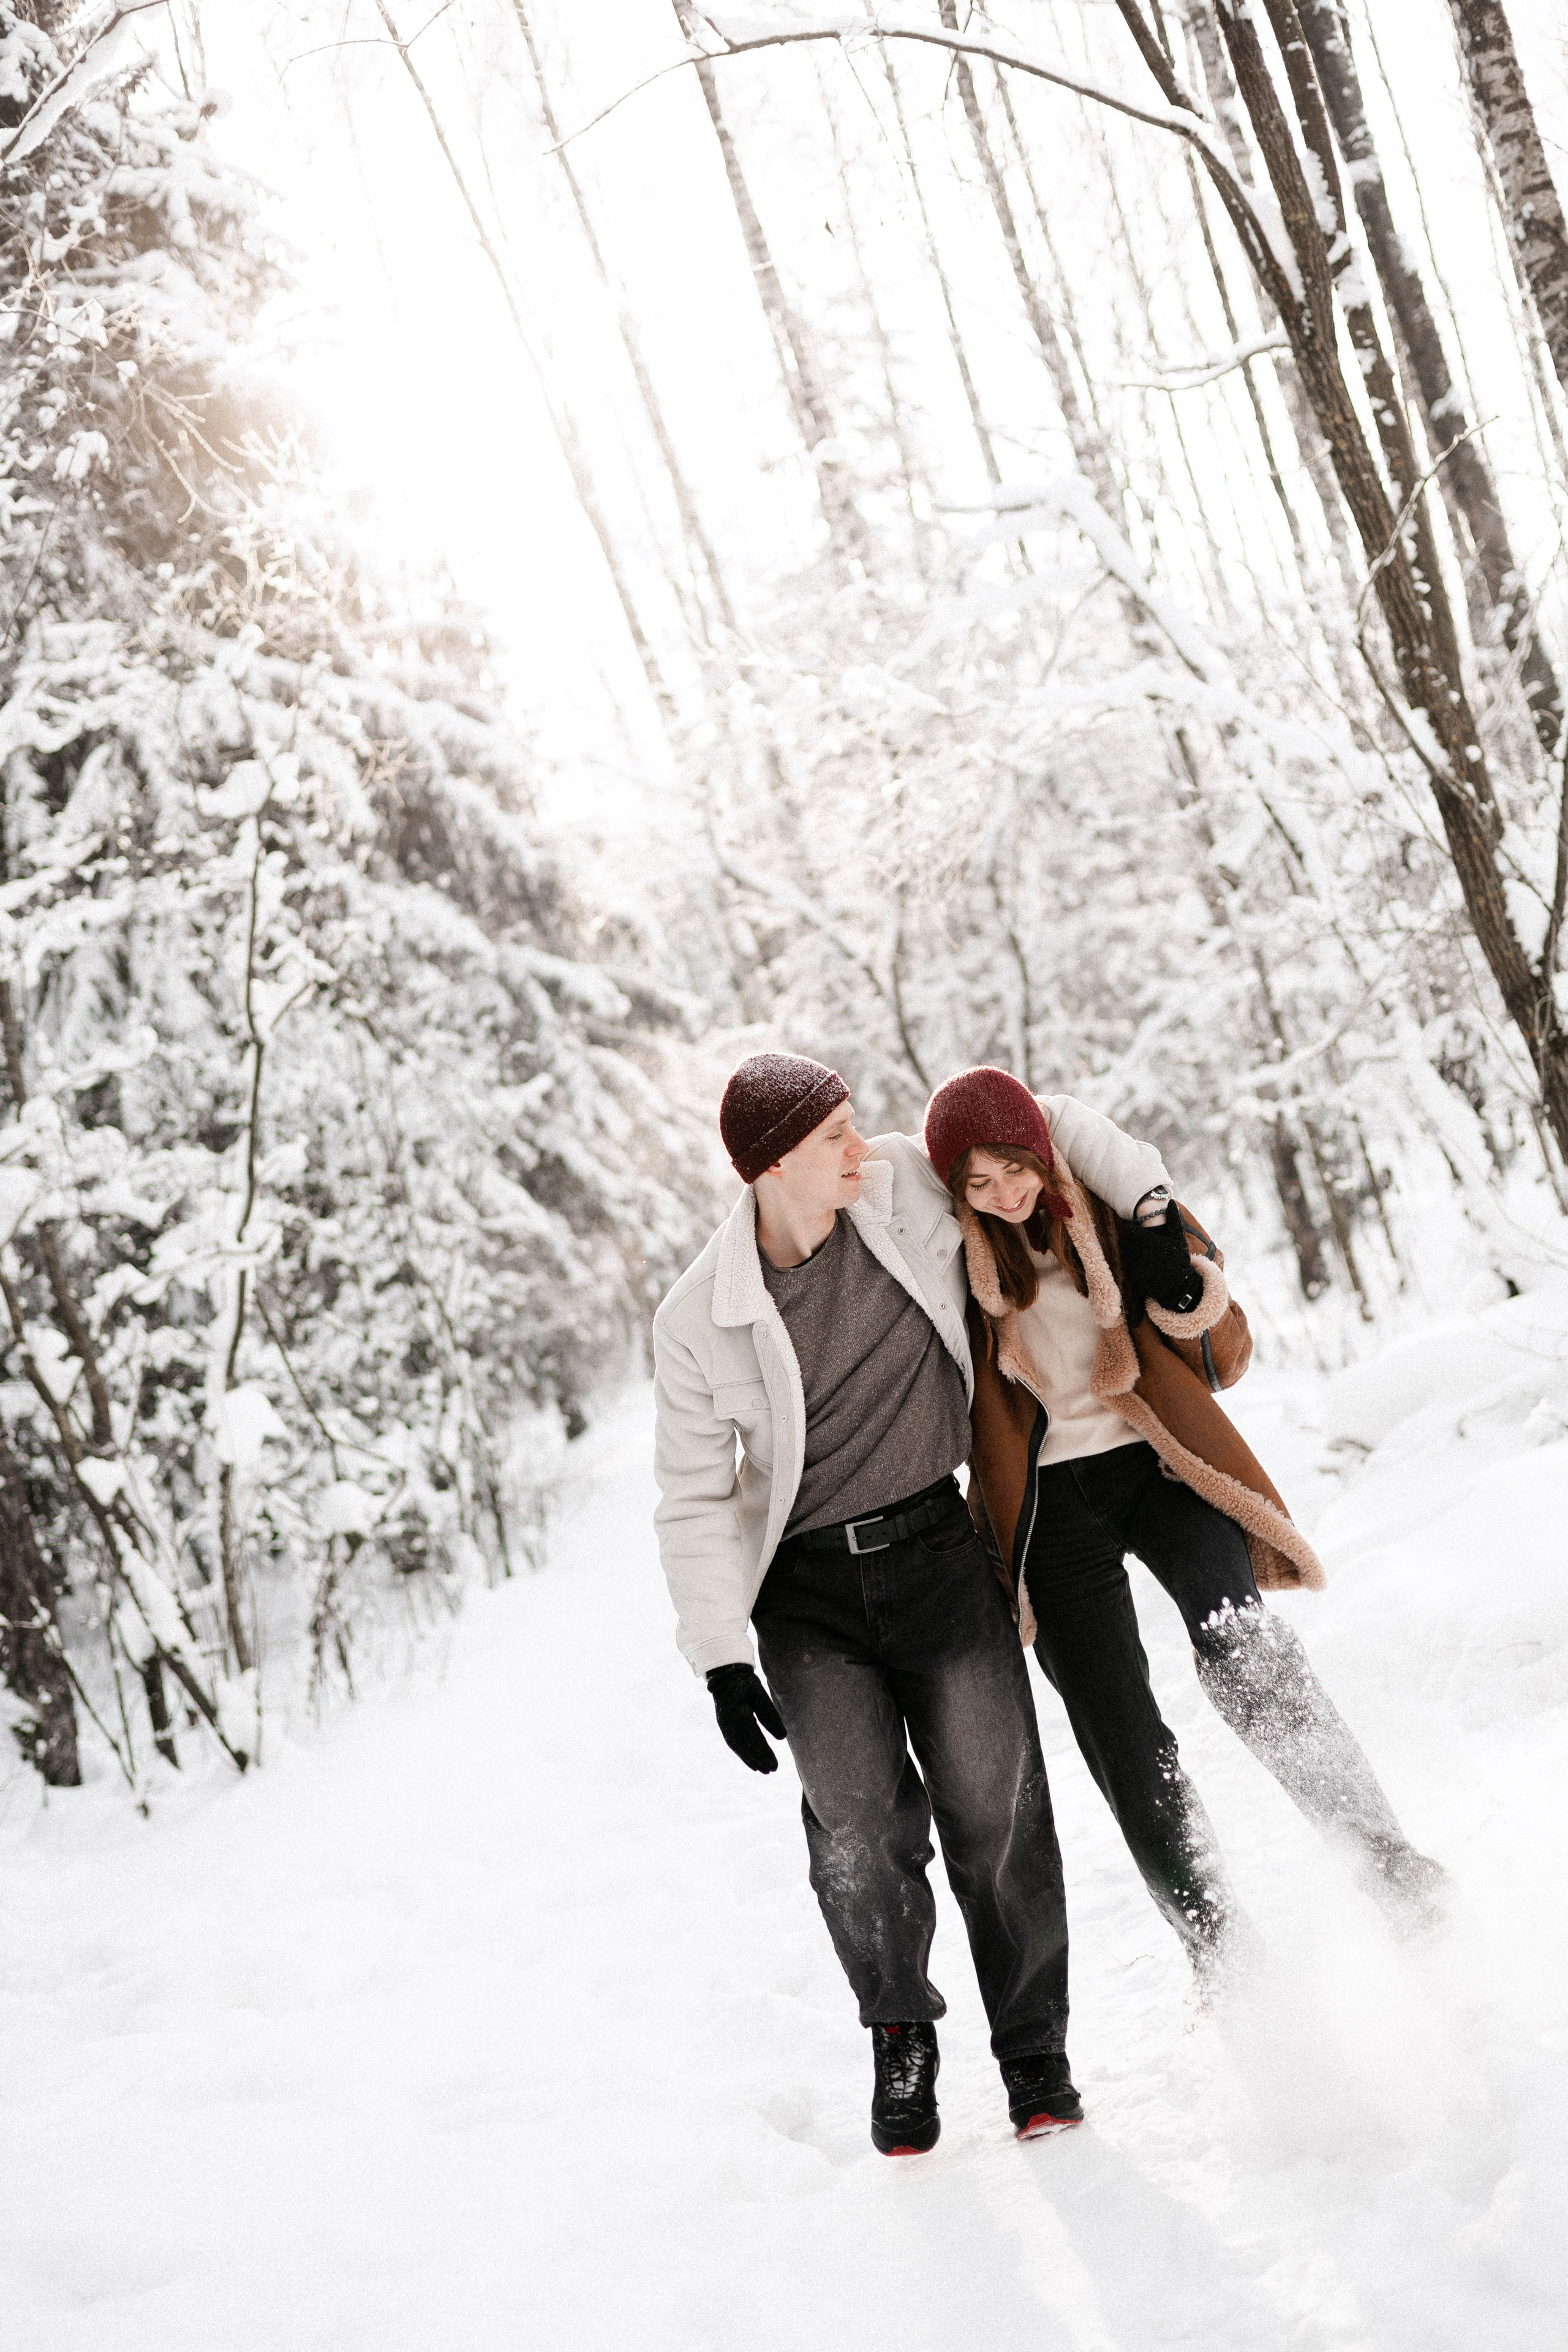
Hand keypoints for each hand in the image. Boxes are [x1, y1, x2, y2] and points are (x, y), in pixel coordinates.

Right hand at [706, 1664, 785, 1773]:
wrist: (725, 1678)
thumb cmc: (746, 1685)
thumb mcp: (760, 1695)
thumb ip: (770, 1715)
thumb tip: (783, 1737)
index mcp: (739, 1715)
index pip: (754, 1739)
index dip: (764, 1753)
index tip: (775, 1764)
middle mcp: (730, 1724)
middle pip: (746, 1747)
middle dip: (759, 1759)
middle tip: (773, 1769)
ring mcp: (725, 1727)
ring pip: (739, 1748)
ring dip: (751, 1760)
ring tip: (764, 1770)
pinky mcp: (724, 1728)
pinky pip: (734, 1745)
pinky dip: (743, 1755)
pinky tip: (752, 1763)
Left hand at [1118, 1201, 1201, 1324]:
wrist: (1177, 1286)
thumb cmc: (1180, 1260)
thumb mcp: (1179, 1239)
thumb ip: (1174, 1219)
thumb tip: (1171, 1202)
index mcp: (1146, 1240)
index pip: (1129, 1230)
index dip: (1134, 1230)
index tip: (1140, 1232)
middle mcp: (1137, 1251)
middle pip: (1125, 1240)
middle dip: (1131, 1240)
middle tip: (1141, 1243)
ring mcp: (1133, 1264)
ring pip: (1124, 1252)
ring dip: (1130, 1251)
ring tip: (1142, 1253)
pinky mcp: (1132, 1274)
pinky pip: (1126, 1264)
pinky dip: (1131, 1263)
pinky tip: (1143, 1264)